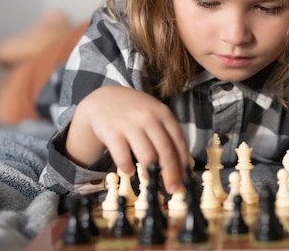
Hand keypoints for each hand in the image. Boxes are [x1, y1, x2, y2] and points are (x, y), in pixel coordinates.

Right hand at [65, 85, 189, 193]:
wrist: (103, 100)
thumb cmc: (135, 112)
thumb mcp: (154, 115)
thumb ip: (167, 135)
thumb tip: (181, 167)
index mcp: (163, 113)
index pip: (178, 141)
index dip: (183, 163)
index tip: (185, 179)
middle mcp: (148, 117)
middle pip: (165, 151)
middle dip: (171, 173)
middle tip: (172, 189)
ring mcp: (129, 124)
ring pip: (146, 156)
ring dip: (151, 173)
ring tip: (151, 180)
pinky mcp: (111, 132)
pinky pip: (123, 158)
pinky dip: (128, 169)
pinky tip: (129, 170)